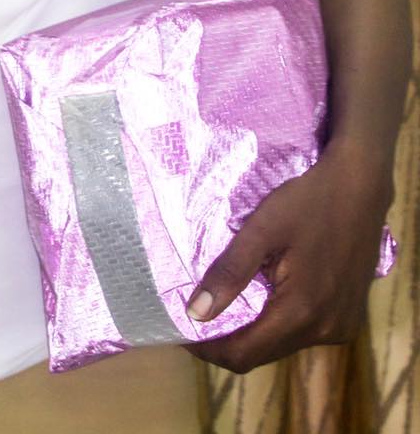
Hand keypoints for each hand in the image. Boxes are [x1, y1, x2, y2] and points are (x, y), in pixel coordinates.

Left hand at [184, 140, 390, 372]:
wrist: (360, 187)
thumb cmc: (309, 201)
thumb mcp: (263, 229)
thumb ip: (230, 271)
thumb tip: (196, 313)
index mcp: (301, 313)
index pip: (243, 354)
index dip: (208, 349)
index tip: (181, 330)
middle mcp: (324, 331)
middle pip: (262, 353)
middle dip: (226, 340)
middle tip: (197, 313)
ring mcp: (341, 326)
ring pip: (283, 344)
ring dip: (253, 331)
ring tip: (225, 302)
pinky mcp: (348, 317)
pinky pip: (304, 333)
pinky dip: (278, 322)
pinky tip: (264, 296)